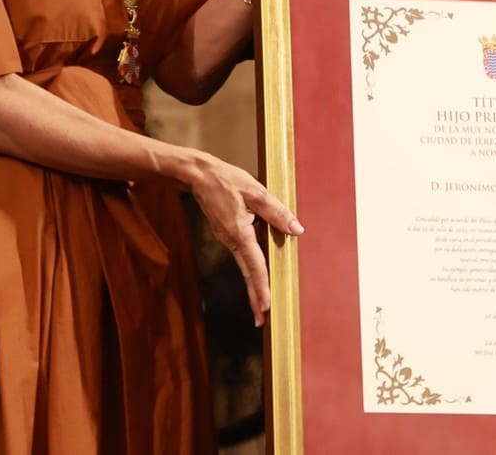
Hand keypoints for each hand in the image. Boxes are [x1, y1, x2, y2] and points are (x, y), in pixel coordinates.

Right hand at [186, 153, 303, 326]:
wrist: (198, 174)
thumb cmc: (226, 180)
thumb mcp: (256, 192)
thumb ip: (277, 212)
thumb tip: (297, 229)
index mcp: (239, 233)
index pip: (254, 265)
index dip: (261, 287)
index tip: (266, 306)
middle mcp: (232, 241)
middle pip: (247, 274)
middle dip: (254, 297)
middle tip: (261, 320)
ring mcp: (228, 239)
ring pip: (244, 267)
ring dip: (253, 286)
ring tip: (261, 306)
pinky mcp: (227, 234)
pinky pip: (242, 256)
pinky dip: (249, 271)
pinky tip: (257, 278)